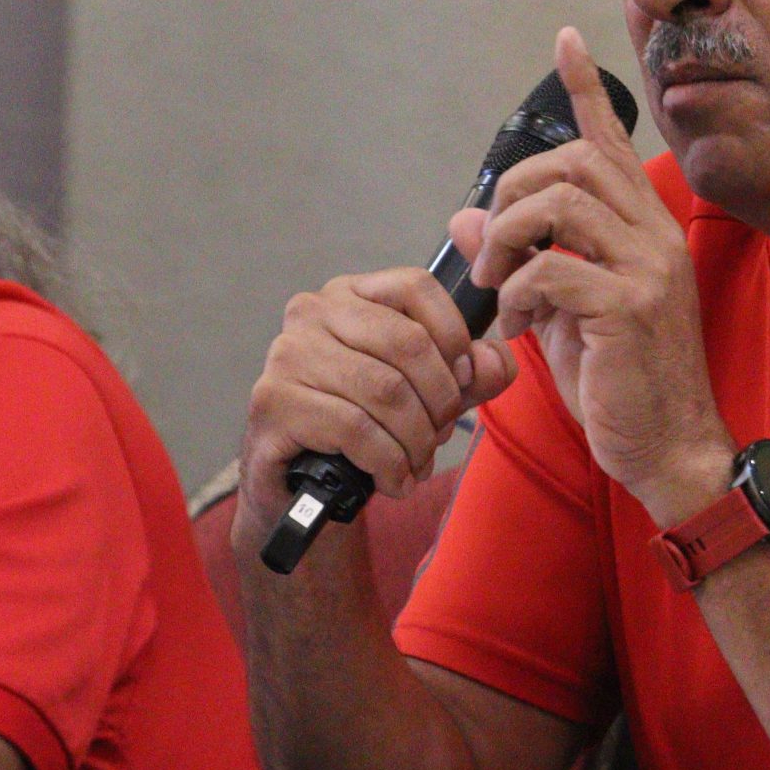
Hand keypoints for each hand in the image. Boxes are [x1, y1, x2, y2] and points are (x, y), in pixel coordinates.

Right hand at [239, 263, 521, 535]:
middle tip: (438, 437)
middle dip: (439, 401)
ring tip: (416, 464)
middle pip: (407, 343)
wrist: (298, 482)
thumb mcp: (424, 396)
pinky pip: (354, 429)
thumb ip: (468, 375)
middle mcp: (312, 312)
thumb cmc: (360, 426)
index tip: (463, 383)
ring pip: (385, 391)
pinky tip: (393, 480)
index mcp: (350, 294)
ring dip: (416, 441)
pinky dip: (388, 463)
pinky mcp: (273, 402)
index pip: (416, 287)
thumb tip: (496, 361)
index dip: (454, 336)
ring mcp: (287, 354)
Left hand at [464, 27, 733, 526]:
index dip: (585, 89)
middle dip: (512, 192)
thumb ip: (522, 259)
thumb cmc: (619, 385)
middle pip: (571, 162)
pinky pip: (553, 268)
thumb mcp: (559, 313)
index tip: (564, 40)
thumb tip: (466, 216)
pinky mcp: (630, 307)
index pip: (611, 141)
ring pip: (560, 203)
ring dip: (508, 238)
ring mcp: (647, 268)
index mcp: (642, 229)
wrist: (669, 453)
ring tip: (497, 284)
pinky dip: (520, 292)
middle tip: (490, 248)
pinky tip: (520, 326)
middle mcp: (653, 235)